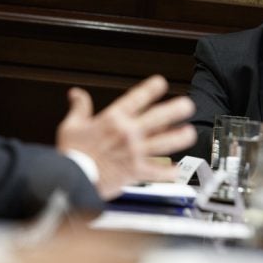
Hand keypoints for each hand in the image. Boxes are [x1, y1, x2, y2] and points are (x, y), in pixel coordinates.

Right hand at [56, 75, 195, 198]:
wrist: (72, 179)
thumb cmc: (72, 154)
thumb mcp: (71, 125)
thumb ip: (79, 108)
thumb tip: (76, 94)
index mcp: (112, 119)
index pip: (136, 98)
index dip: (151, 88)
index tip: (161, 83)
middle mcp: (127, 133)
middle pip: (158, 117)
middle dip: (175, 109)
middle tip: (187, 105)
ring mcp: (134, 152)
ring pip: (164, 143)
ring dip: (180, 138)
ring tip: (190, 133)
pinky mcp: (135, 171)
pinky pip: (157, 171)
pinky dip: (169, 172)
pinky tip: (177, 170)